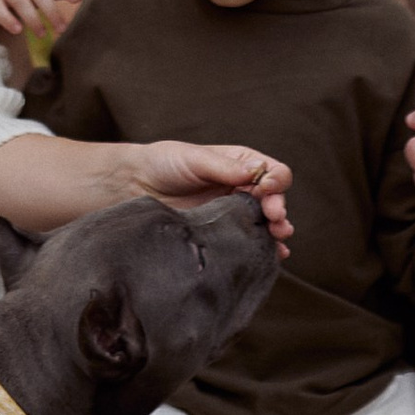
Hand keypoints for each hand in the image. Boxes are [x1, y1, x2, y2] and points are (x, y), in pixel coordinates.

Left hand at [133, 140, 294, 252]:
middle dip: (278, 207)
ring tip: (280, 236)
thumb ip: (224, 166)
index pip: (271, 171)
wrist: (135, 187)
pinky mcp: (222, 234)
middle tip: (275, 217)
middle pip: (273, 199)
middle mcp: (241, 188)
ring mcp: (232, 213)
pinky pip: (248, 241)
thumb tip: (255, 171)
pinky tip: (273, 255)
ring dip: (276, 229)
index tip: (268, 189)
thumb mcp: (194, 159)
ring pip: (264, 222)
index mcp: (240, 164)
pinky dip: (264, 248)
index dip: (276, 180)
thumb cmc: (164, 164)